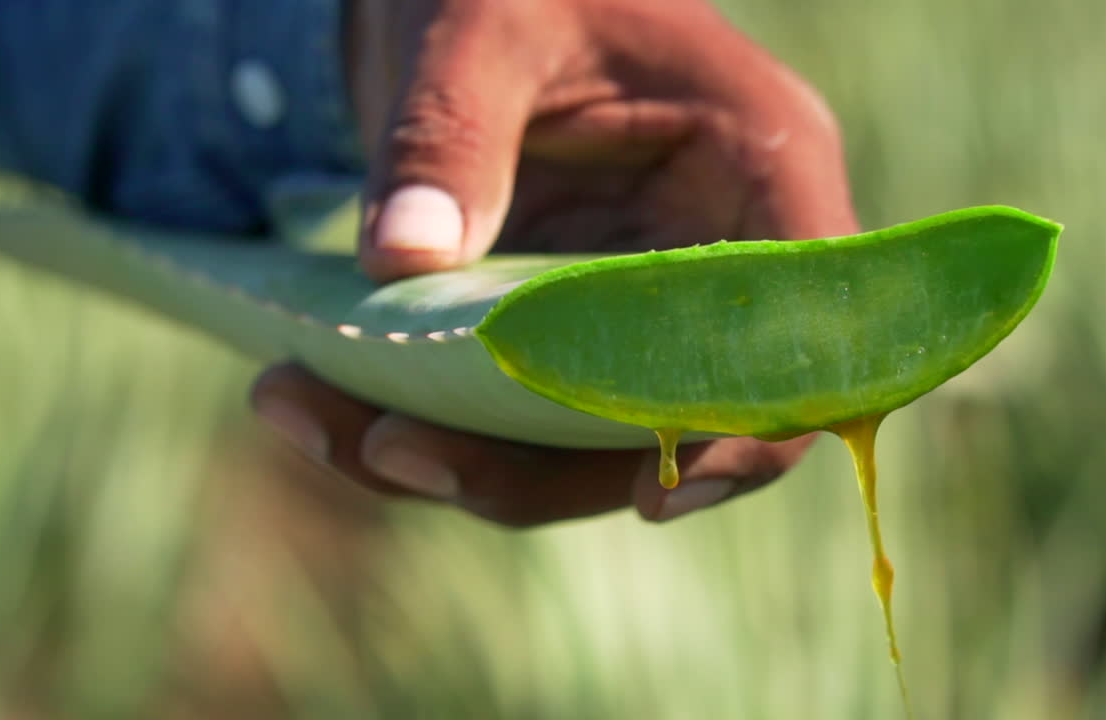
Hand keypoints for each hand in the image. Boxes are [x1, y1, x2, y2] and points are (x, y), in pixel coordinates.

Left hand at [251, 0, 856, 526]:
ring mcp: (636, 309)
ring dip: (448, 459)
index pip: (805, 332)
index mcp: (757, 168)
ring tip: (300, 411)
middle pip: (672, 420)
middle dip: (530, 467)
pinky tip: (307, 398)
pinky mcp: (562, 335)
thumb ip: (450, 132)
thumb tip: (404, 260)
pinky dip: (418, 424)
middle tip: (388, 449)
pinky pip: (511, 418)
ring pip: (575, 442)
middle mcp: (713, 259)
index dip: (753, 429)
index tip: (653, 495)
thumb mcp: (484, 26)